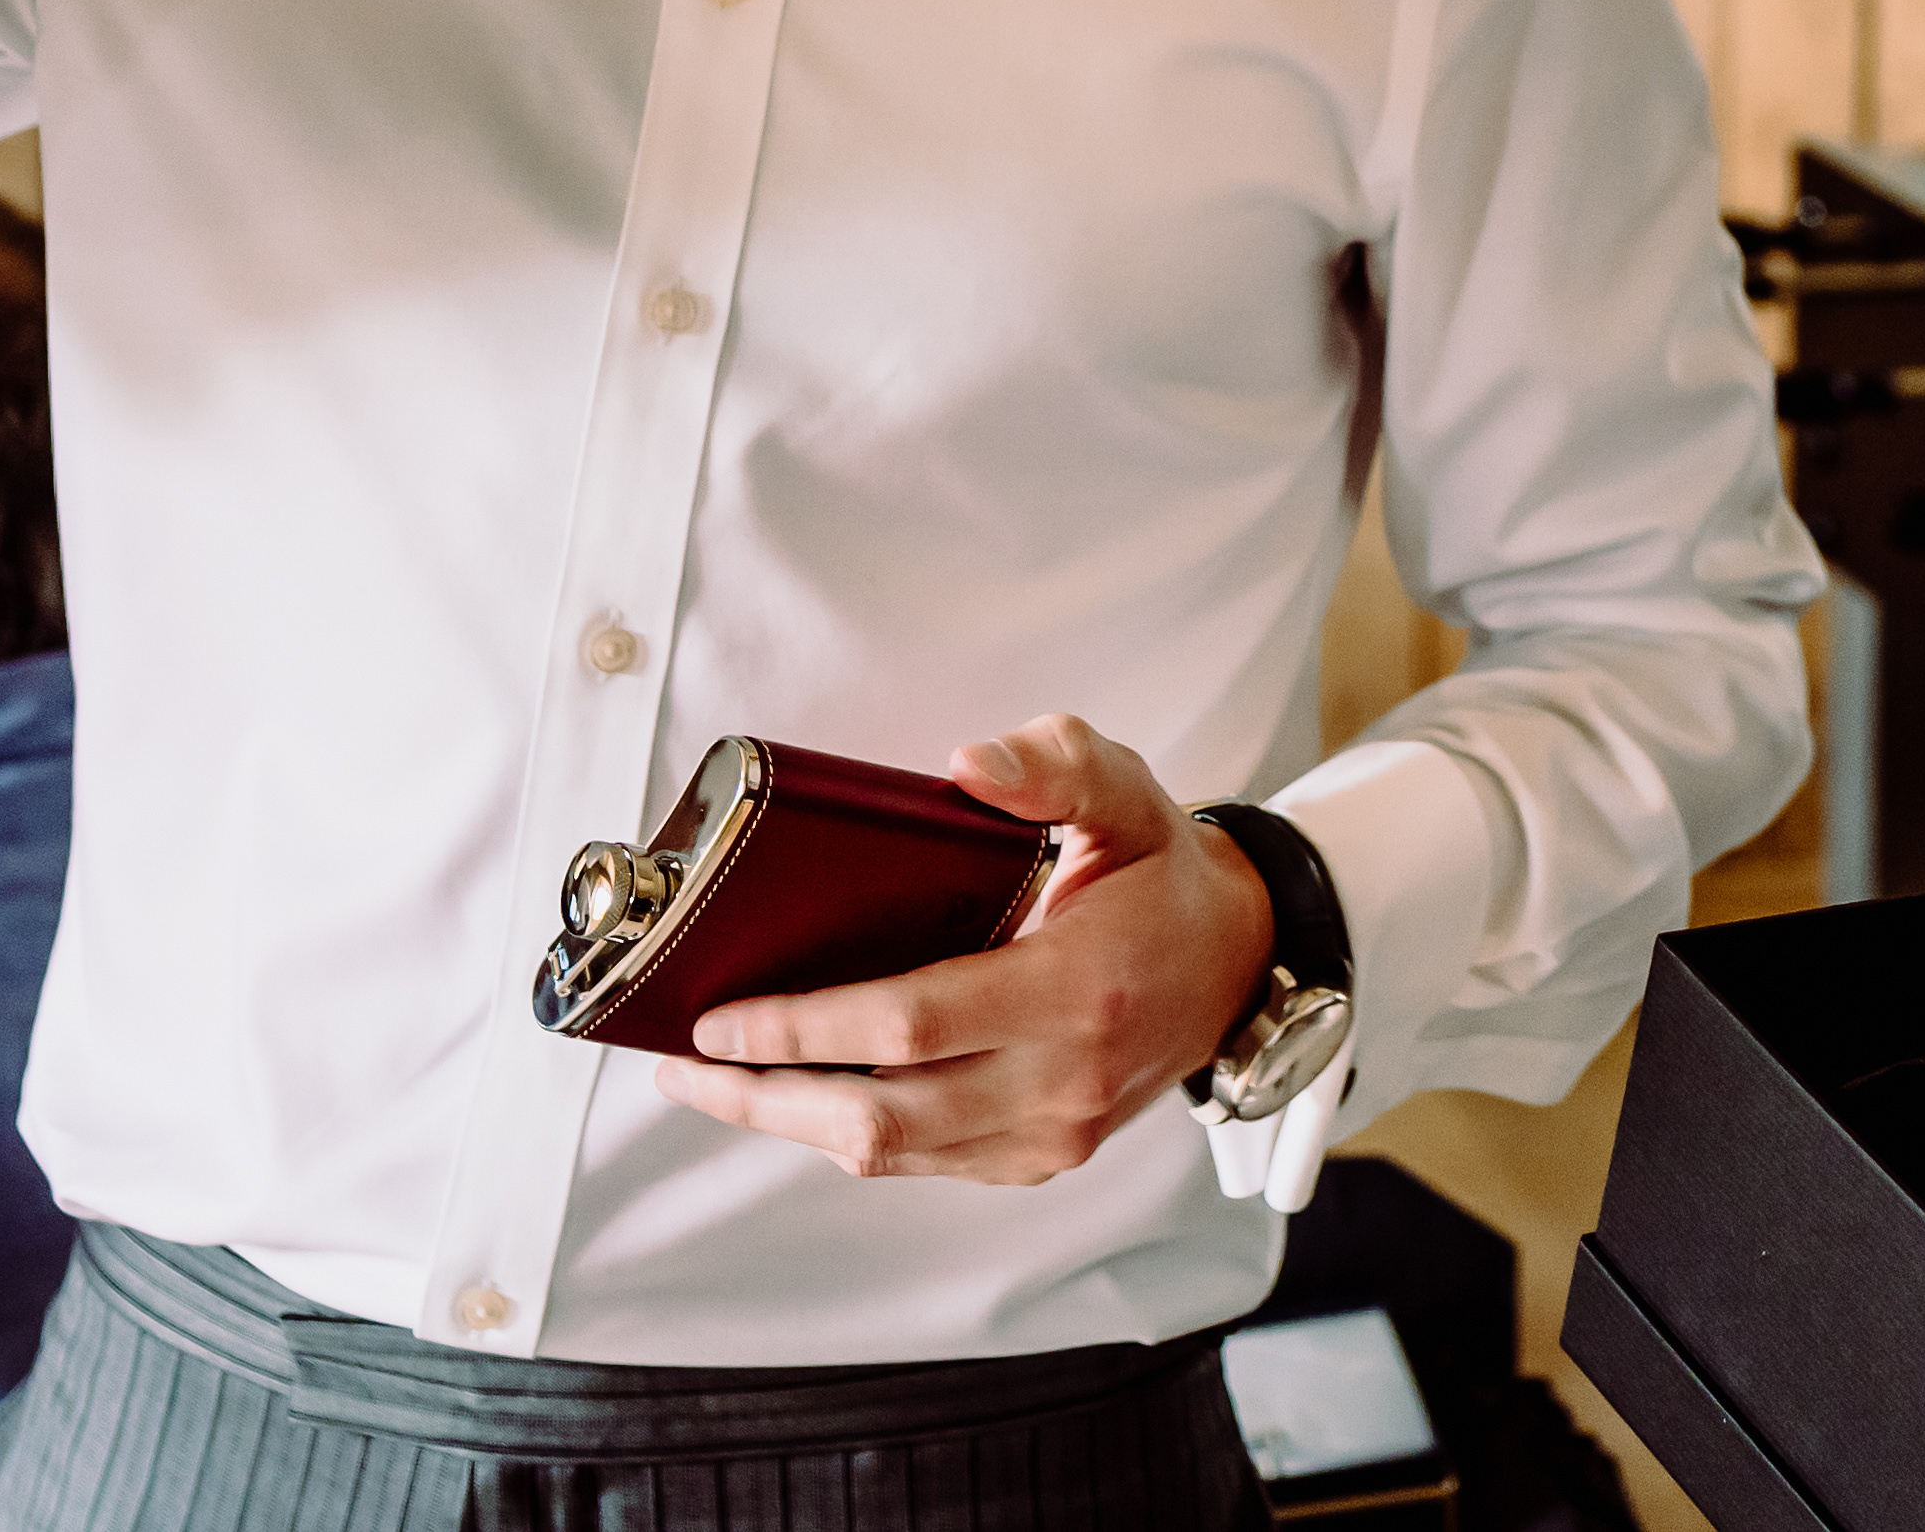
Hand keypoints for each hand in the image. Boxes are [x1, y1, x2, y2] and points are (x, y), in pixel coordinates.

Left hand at [649, 717, 1274, 1185]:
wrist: (1239, 966)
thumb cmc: (1162, 875)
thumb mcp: (1126, 794)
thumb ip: (1053, 765)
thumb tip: (966, 762)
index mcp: (1072, 991)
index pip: (907, 1026)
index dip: (802, 1028)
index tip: (721, 1017)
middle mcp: (1060, 1081)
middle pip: (879, 1115)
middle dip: (764, 1095)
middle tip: (684, 1063)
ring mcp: (1051, 1134)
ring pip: (892, 1154)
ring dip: (792, 1124)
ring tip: (715, 1083)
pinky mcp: (1040, 1159)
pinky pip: (923, 1162)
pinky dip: (851, 1134)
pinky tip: (800, 1095)